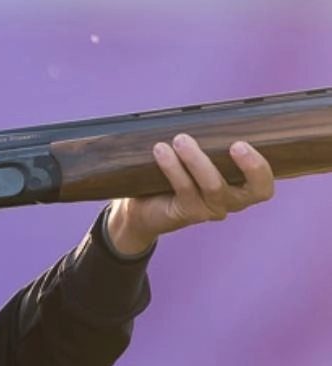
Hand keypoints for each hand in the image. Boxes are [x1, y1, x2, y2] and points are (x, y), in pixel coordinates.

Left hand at [106, 133, 274, 255]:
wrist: (144, 206)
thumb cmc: (178, 173)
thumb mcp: (200, 155)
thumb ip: (212, 140)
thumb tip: (211, 109)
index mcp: (242, 187)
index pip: (264, 186)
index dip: (260, 169)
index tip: (243, 144)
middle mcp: (231, 202)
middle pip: (251, 191)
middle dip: (247, 166)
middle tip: (235, 143)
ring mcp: (210, 210)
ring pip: (213, 186)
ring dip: (197, 159)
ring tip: (180, 139)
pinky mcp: (187, 213)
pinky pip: (185, 189)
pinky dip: (173, 167)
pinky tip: (161, 150)